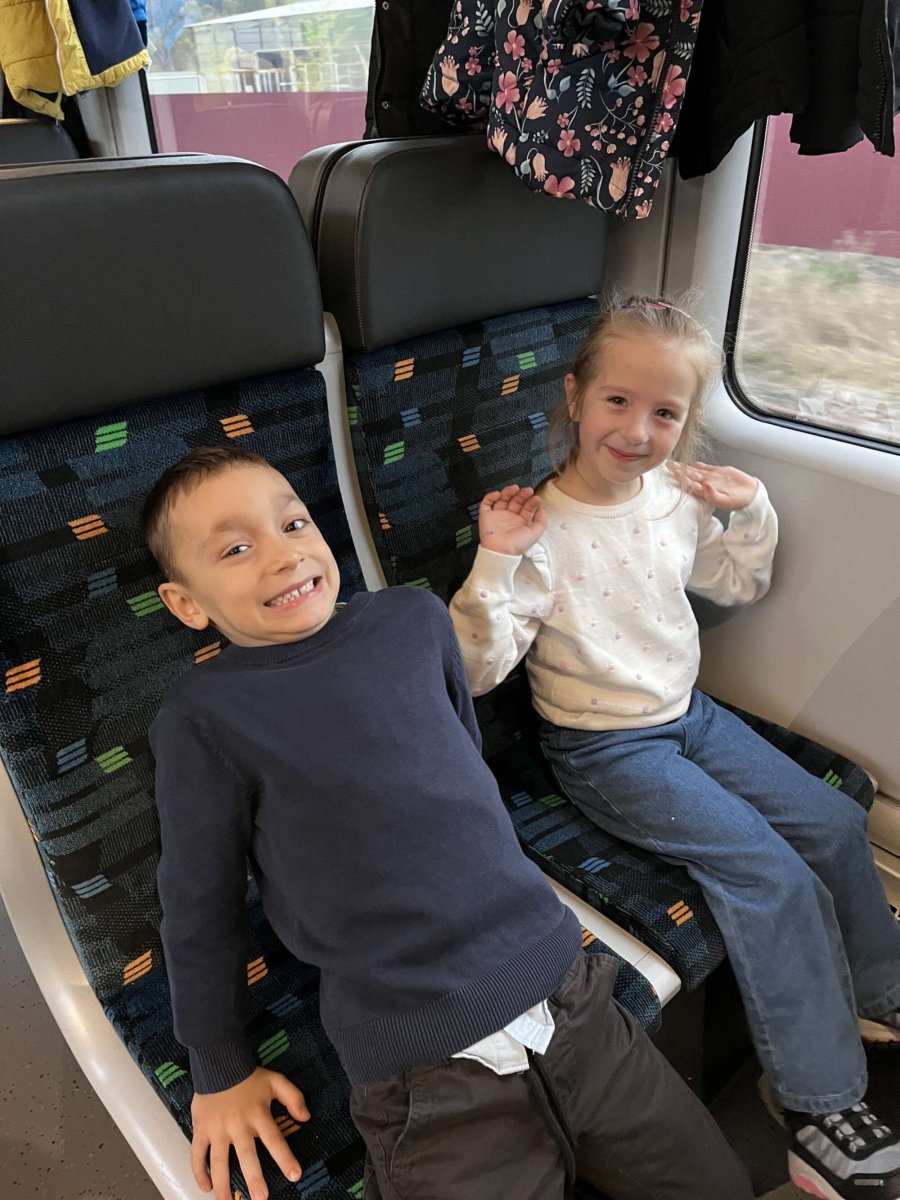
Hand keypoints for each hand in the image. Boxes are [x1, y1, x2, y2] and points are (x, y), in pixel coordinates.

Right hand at [191, 1067, 309, 1199]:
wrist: (219, 1063)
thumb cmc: (249, 1076)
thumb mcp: (276, 1081)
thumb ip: (293, 1097)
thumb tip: (306, 1117)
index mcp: (258, 1114)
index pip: (274, 1139)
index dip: (285, 1158)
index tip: (295, 1175)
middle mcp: (238, 1125)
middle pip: (247, 1155)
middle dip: (254, 1178)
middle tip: (261, 1198)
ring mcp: (217, 1129)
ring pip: (219, 1161)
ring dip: (223, 1184)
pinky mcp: (201, 1130)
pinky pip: (198, 1154)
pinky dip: (200, 1172)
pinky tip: (206, 1187)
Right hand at [478, 485, 546, 555]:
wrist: (501, 551)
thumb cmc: (516, 545)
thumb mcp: (535, 533)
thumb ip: (541, 521)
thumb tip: (543, 509)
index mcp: (520, 523)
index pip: (526, 507)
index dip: (531, 502)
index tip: (535, 497)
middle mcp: (509, 518)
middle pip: (515, 501)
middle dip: (522, 495)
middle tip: (527, 490)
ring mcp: (498, 516)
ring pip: (502, 499)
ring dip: (509, 492)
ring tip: (515, 488)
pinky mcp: (486, 515)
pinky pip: (487, 503)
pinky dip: (491, 496)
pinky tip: (498, 494)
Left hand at [669, 462, 758, 510]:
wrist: (751, 495)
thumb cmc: (739, 501)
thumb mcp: (726, 501)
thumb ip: (713, 495)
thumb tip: (704, 486)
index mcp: (705, 492)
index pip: (689, 485)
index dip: (680, 479)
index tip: (672, 474)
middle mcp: (706, 485)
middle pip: (689, 477)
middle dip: (678, 471)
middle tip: (667, 465)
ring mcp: (712, 478)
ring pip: (695, 471)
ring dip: (685, 467)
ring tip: (674, 463)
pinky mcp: (719, 472)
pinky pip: (707, 468)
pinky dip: (699, 465)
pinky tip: (692, 463)